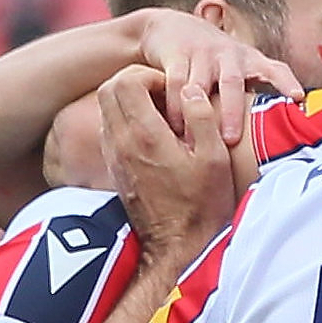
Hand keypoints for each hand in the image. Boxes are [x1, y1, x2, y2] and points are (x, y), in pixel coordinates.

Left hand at [98, 64, 240, 257]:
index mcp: (146, 136)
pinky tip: (153, 135)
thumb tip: (190, 90)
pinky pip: (109, 129)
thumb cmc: (201, 205)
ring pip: (106, 109)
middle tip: (163, 94)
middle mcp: (122, 143)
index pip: (126, 81)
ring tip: (161, 115)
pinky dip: (126, 121)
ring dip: (129, 102)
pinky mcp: (115, 169)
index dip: (148, 75)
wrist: (176, 247)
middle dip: (134, 82)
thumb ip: (202, 118)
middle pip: (108, 90)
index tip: (171, 89)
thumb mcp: (215, 159)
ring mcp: (114, 157)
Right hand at [128, 9, 299, 150]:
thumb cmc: (211, 58)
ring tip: (195, 141)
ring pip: (200, 85)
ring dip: (198, 113)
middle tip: (230, 139)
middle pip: (233, 83)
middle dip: (233, 111)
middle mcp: (228, 55)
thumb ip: (254, 94)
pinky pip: (176, 83)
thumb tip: (280, 133)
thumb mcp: (237, 69)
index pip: (274, 69)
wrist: (170, 27)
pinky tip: (175, 128)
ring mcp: (202, 53)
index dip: (286, 82)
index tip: (298, 97)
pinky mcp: (177, 53)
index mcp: (249, 60)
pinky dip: (174, 106)